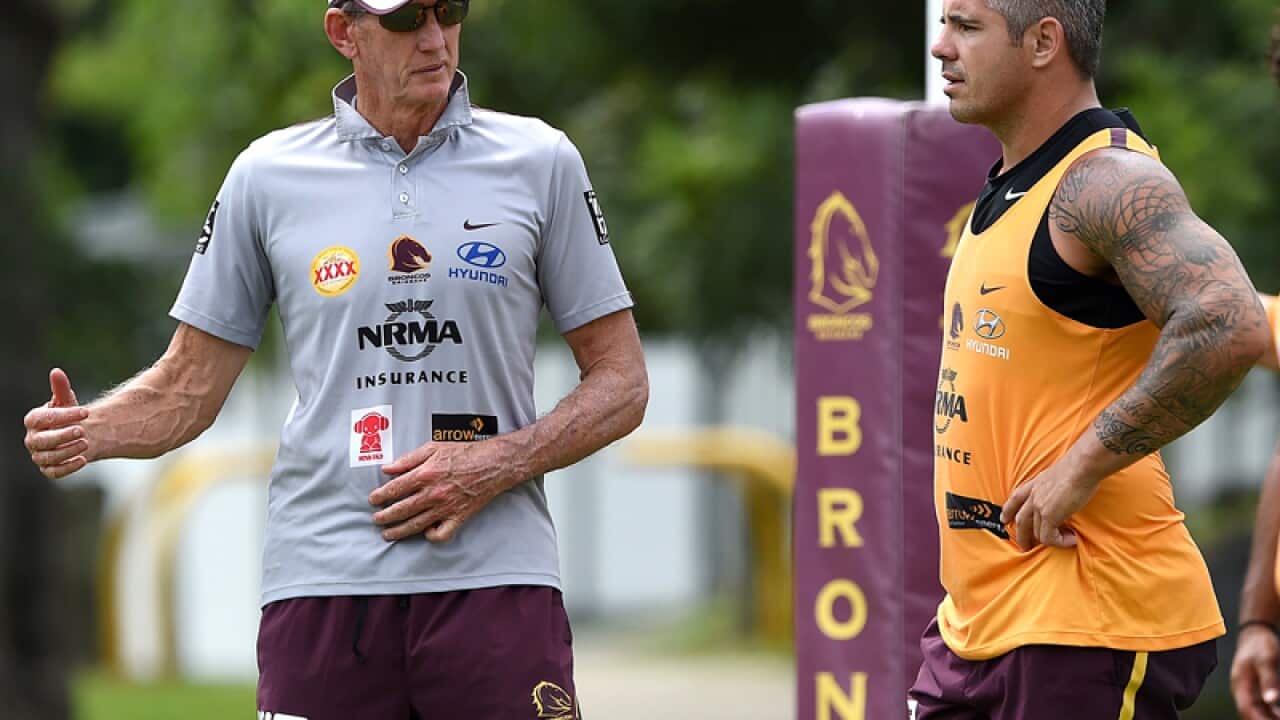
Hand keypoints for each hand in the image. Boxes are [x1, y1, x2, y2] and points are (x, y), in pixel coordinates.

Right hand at [23, 369, 89, 478]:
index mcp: (34, 420)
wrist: (78, 434)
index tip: (86, 412)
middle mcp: (33, 439)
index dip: (64, 415)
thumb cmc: (70, 416)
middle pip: (43, 440)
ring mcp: (39, 455)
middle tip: (82, 431)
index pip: (43, 419)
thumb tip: (56, 372)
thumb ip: (61, 388)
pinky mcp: (48, 469)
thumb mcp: (66, 401)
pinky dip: (69, 468)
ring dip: (68, 451)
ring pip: (50, 457)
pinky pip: (54, 472)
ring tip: (86, 443)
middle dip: (62, 436)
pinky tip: (83, 459)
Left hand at [369, 440, 516, 542]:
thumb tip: (387, 468)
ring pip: (416, 524)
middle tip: (376, 519)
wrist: (493, 463)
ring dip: (398, 531)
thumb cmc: (464, 453)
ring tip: (388, 534)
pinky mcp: (458, 516)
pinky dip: (431, 536)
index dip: (380, 496)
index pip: (394, 489)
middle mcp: (433, 493)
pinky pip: (442, 533)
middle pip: (401, 510)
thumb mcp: (433, 448)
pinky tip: (425, 533)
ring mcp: (445, 507)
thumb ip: (408, 459)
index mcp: (425, 474)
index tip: (373, 500)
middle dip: (385, 517)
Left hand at [1000, 458, 1100, 549]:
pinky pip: (1048, 537)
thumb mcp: (1057, 474)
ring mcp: (1039, 506)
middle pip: (1021, 520)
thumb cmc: (1078, 467)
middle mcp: (1033, 495)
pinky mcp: (1049, 515)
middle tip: (1025, 547)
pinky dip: (1059, 542)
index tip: (1004, 520)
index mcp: (1035, 484)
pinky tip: (1071, 539)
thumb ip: (1053, 486)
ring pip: (1036, 532)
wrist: (1082, 466)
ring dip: (1048, 541)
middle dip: (1021, 536)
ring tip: (1062, 542)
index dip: (1008, 510)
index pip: (1015, 498)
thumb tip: (1062, 495)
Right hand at [1232, 625, 1279, 719]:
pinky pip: (1261, 706)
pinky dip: (1270, 712)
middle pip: (1249, 713)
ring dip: (1267, 718)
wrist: (1255, 633)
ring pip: (1255, 711)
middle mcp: (1241, 690)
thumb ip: (1269, 680)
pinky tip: (1278, 715)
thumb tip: (1271, 700)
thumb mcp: (1266, 660)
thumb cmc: (1259, 644)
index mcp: (1240, 683)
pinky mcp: (1253, 689)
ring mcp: (1247, 690)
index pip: (1246, 709)